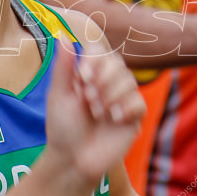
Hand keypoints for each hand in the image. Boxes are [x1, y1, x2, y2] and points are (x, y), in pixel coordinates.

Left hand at [44, 37, 144, 187]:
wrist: (73, 160)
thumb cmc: (62, 128)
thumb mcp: (58, 95)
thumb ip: (64, 66)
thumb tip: (62, 35)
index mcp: (88, 75)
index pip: (100, 50)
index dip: (95, 60)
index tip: (83, 77)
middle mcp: (107, 83)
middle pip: (117, 63)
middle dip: (101, 80)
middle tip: (87, 100)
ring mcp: (122, 100)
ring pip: (129, 81)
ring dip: (109, 96)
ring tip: (96, 114)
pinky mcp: (133, 118)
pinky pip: (138, 103)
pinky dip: (124, 109)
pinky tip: (112, 120)